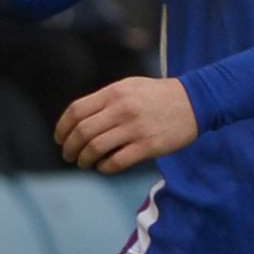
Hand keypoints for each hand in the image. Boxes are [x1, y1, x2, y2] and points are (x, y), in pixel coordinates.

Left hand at [54, 77, 197, 174]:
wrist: (194, 101)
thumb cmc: (156, 95)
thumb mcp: (128, 87)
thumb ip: (104, 100)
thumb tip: (78, 120)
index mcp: (113, 93)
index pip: (76, 111)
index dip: (62, 127)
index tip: (59, 138)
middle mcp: (121, 109)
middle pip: (83, 132)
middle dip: (70, 147)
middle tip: (68, 155)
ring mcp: (135, 128)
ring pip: (96, 148)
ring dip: (84, 160)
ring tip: (83, 163)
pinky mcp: (149, 146)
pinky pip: (117, 161)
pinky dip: (104, 167)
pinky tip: (103, 167)